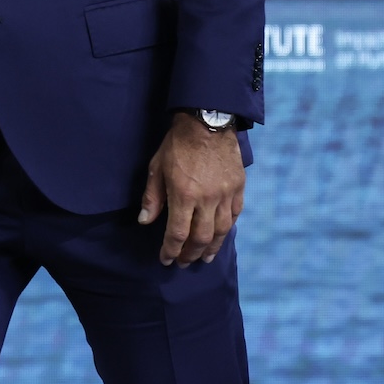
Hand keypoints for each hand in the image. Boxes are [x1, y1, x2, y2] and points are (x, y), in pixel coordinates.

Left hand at [136, 112, 244, 266]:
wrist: (207, 122)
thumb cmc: (177, 145)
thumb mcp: (157, 168)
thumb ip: (152, 197)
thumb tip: (145, 221)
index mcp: (184, 195)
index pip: (177, 233)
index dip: (170, 250)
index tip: (165, 259)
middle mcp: (207, 200)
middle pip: (201, 238)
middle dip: (190, 254)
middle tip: (183, 261)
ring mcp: (226, 195)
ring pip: (221, 231)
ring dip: (211, 247)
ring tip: (204, 257)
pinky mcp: (239, 188)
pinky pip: (234, 216)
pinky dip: (227, 229)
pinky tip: (220, 235)